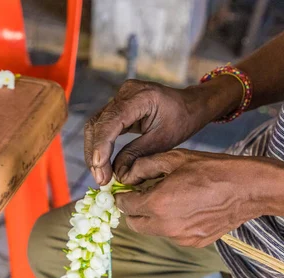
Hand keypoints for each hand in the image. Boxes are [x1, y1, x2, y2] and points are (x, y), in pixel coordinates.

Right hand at [84, 78, 241, 184]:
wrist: (189, 105)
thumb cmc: (182, 120)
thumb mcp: (163, 141)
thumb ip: (137, 154)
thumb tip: (116, 174)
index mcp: (141, 96)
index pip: (112, 121)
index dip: (102, 146)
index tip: (99, 168)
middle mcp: (125, 93)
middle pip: (98, 124)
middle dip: (95, 154)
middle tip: (101, 179)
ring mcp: (119, 97)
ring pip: (95, 126)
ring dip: (93, 152)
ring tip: (100, 175)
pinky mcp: (117, 106)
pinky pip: (101, 126)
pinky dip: (99, 146)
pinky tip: (101, 164)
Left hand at [115, 149, 268, 246]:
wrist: (249, 189)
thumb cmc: (212, 169)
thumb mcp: (175, 158)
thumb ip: (144, 167)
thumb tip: (126, 175)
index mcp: (157, 204)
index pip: (125, 206)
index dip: (121, 197)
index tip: (124, 191)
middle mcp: (166, 226)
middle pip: (135, 224)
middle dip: (134, 210)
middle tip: (141, 196)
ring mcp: (181, 237)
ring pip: (154, 230)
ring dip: (153, 217)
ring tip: (169, 198)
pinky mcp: (195, 242)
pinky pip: (173, 234)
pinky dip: (172, 223)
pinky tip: (186, 207)